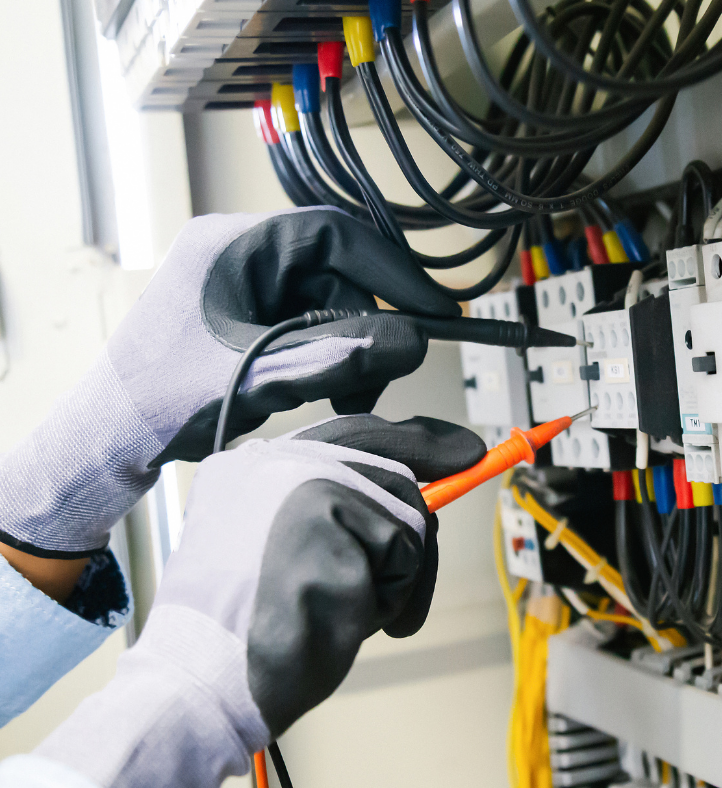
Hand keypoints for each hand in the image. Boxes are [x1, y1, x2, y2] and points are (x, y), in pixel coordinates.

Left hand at [0, 208, 459, 557]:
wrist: (109, 440)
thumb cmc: (159, 401)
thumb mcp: (259, 377)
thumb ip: (337, 358)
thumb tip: (411, 343)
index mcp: (232, 244)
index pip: (334, 234)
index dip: (391, 269)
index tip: (433, 309)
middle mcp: (239, 254)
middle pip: (336, 274)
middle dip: (365, 328)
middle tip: (377, 380)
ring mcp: (242, 285)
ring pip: (328, 303)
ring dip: (347, 350)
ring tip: (342, 397)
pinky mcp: (246, 315)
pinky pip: (308, 324)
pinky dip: (326, 358)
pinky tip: (317, 390)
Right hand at [34, 415, 484, 787]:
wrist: (205, 682)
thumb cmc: (248, 637)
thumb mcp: (284, 559)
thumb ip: (334, 519)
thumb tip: (417, 503)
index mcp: (249, 471)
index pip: (348, 436)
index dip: (413, 442)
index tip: (460, 447)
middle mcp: (270, 461)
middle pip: (388, 463)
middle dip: (429, 501)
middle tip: (470, 466)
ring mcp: (298, 482)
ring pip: (405, 513)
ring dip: (399, 575)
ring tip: (347, 610)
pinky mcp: (326, 512)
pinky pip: (405, 550)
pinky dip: (396, 594)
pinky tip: (347, 616)